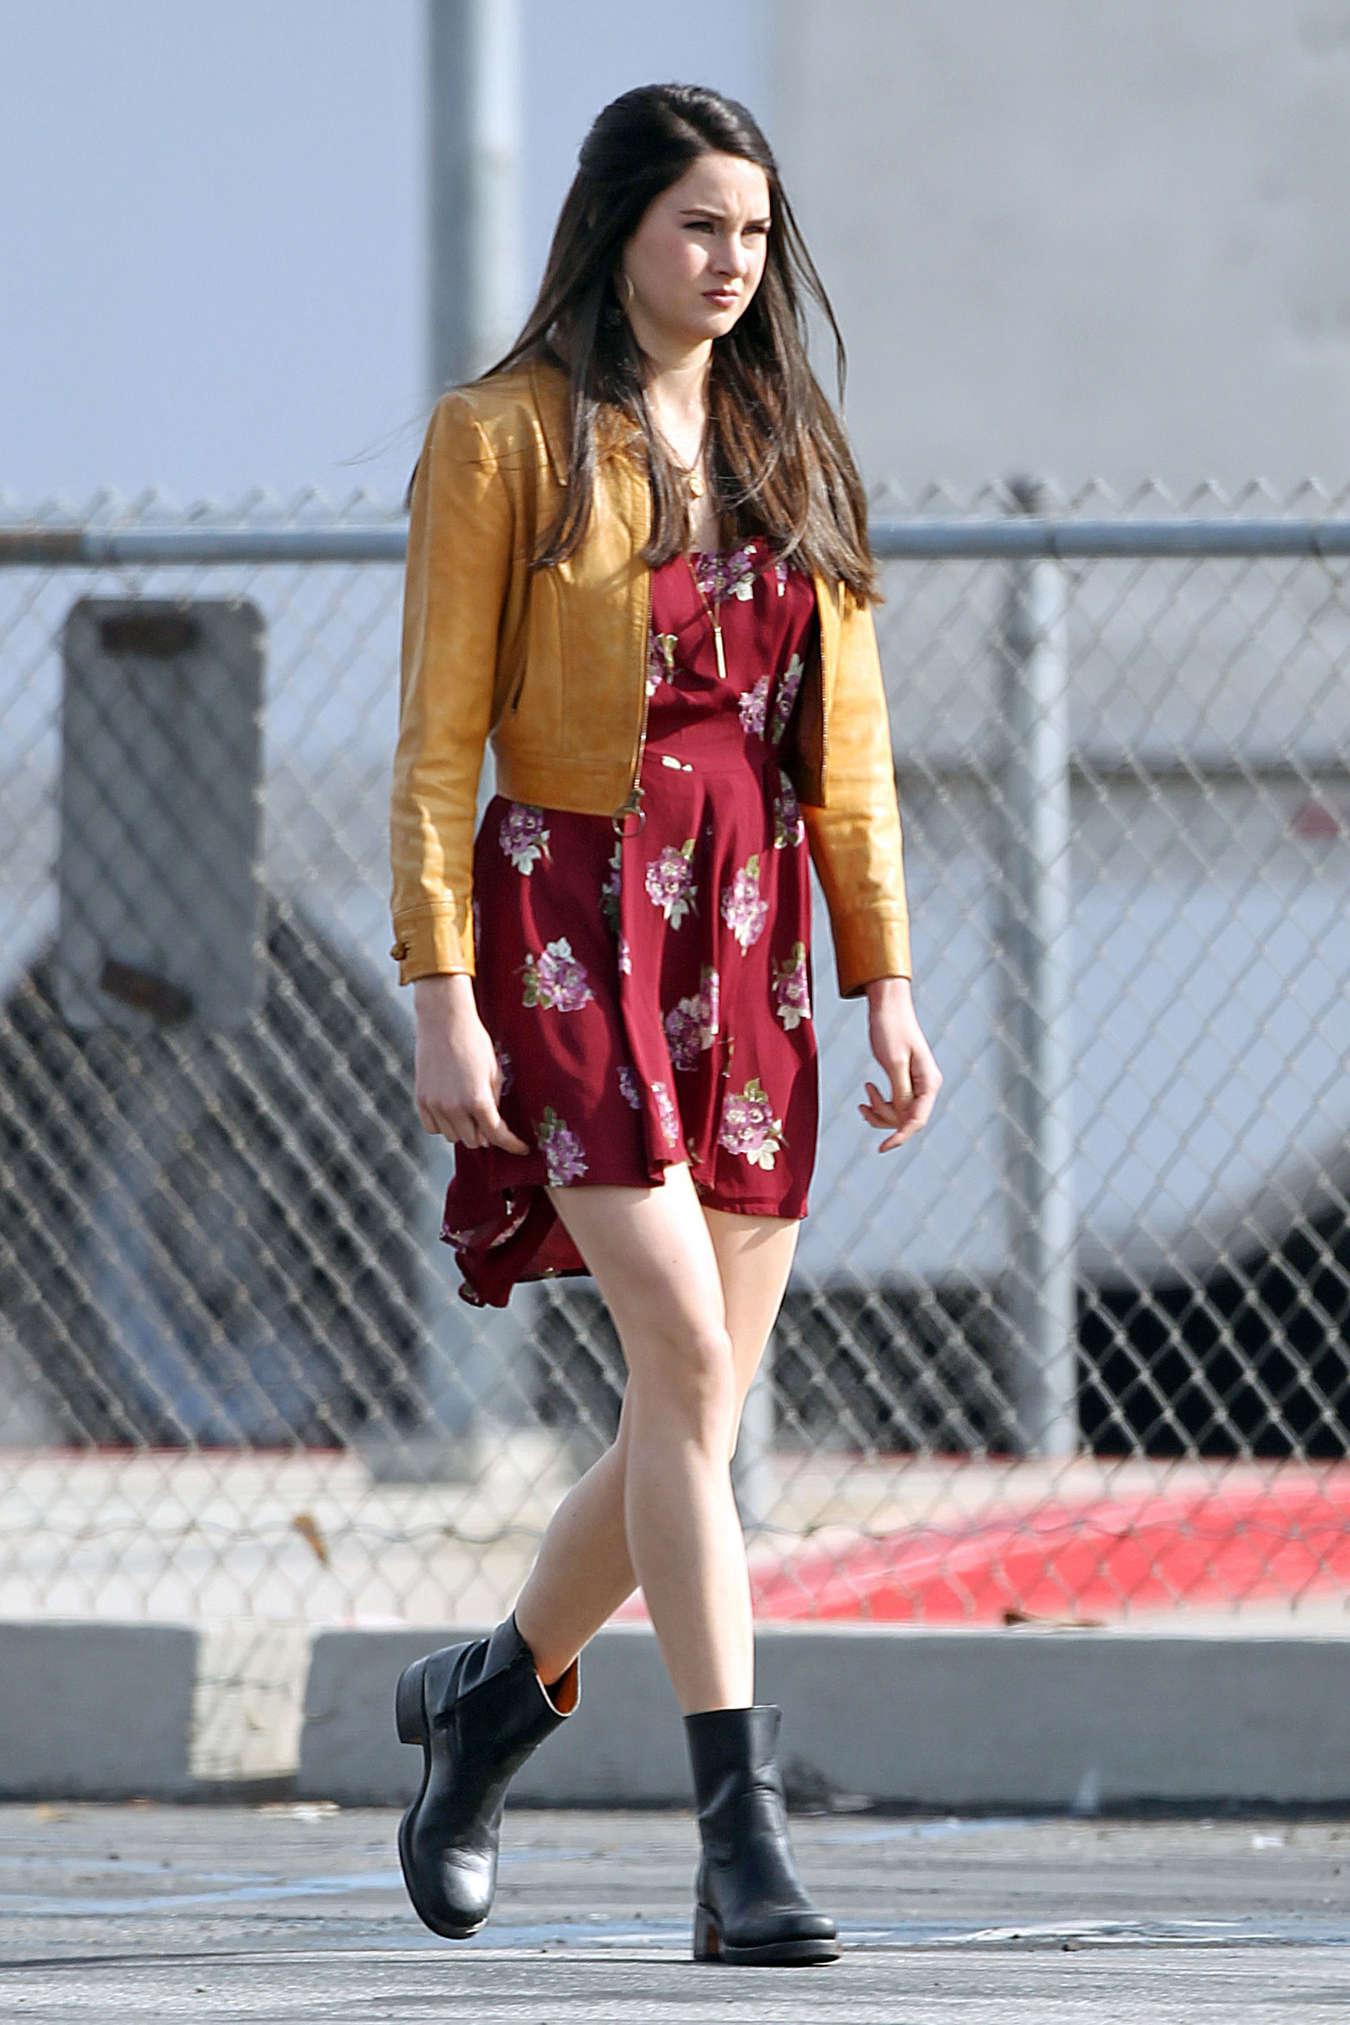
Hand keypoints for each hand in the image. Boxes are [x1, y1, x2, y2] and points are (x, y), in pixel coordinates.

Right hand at [412, 974, 531, 1153]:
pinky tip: (452, 1111)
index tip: (522, 1149)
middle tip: (490, 1121)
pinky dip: (444, 1125)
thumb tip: (492, 1127)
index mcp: (478, 1100)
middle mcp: (454, 1108)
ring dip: (464, 1130)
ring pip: (453, 1137)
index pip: (497, 1136)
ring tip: (469, 1111)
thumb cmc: (475, 1043)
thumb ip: (494, 1103)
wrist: (444, 1021)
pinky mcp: (421, 1100)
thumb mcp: (495, 1072)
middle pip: (474, 1141)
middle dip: (486, 1135)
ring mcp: (435, 1105)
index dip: (512, 1145)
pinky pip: (433, 1128)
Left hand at [858, 976, 940, 1152]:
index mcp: (929, 1083)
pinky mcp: (904, 1082)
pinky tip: (866, 1097)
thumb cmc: (891, 1030)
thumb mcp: (893, 1062)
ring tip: (864, 1098)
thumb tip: (905, 1120)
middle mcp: (927, 1087)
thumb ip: (901, 1092)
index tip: (881, 1148)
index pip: (917, 1120)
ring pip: (898, 1115)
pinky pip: (894, 1104)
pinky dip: (879, 1105)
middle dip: (883, 1116)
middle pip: (906, 1120)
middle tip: (866, 1099)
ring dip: (879, 1112)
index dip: (900, 1137)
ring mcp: (916, 1085)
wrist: (887, 1006)